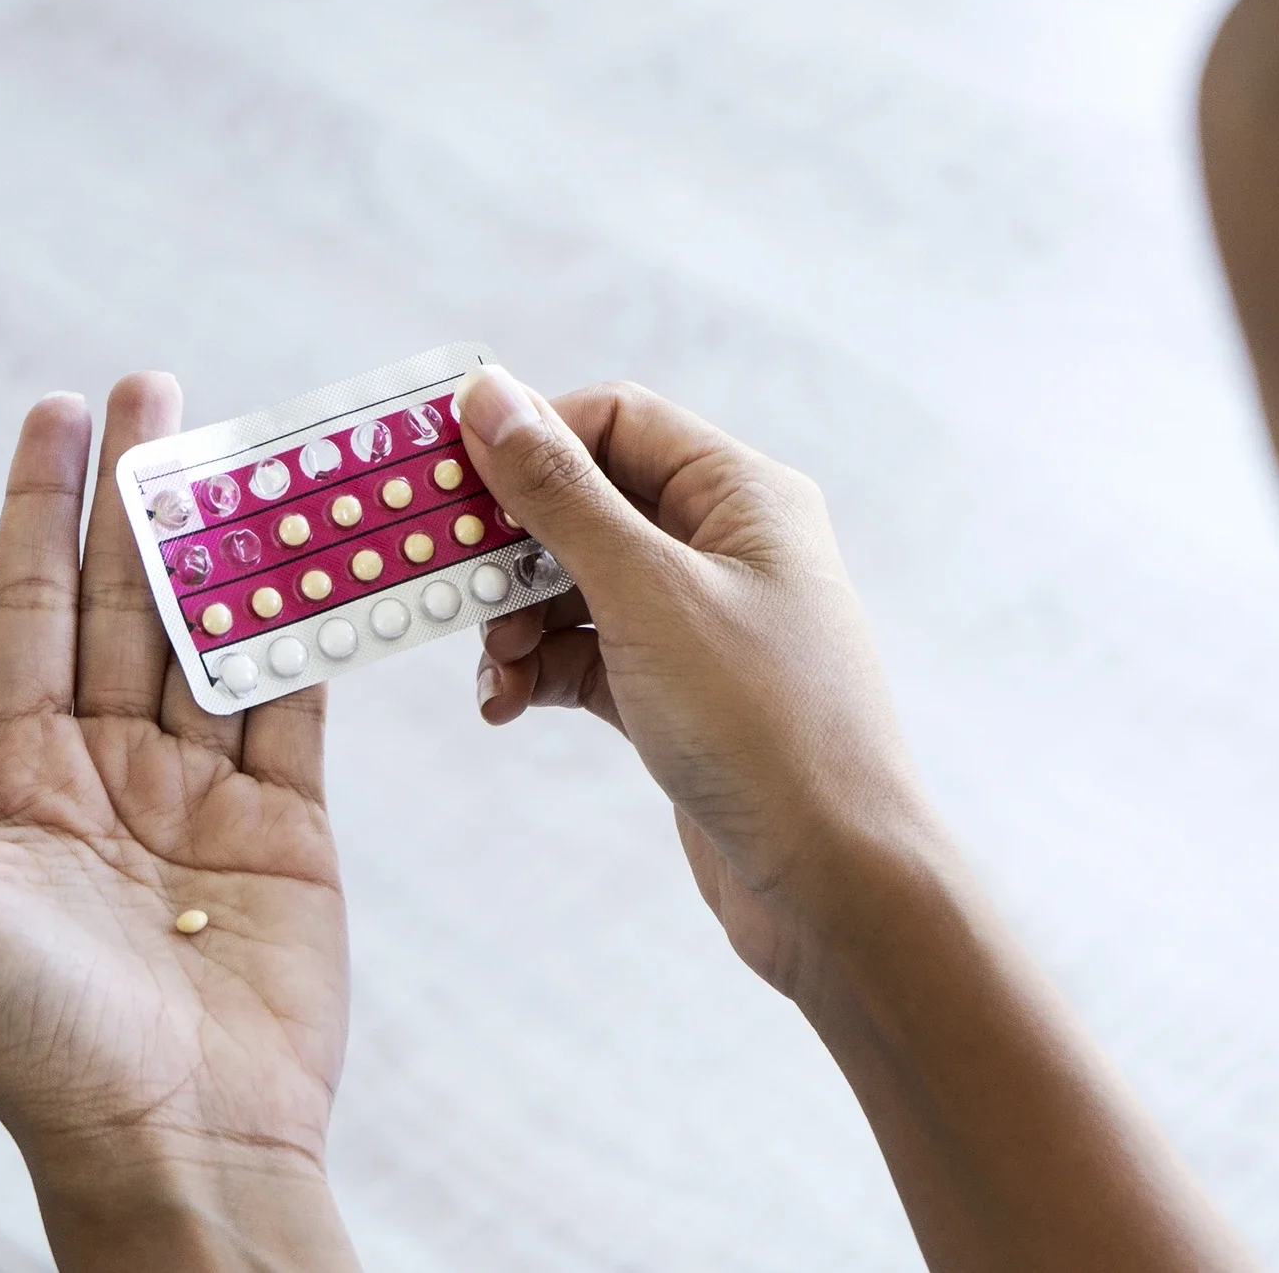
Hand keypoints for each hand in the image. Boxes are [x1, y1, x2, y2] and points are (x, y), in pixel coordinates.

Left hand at [0, 376, 358, 1271]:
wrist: (180, 1141)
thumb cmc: (32, 1043)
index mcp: (20, 781)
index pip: (28, 613)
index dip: (40, 510)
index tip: (59, 409)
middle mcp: (112, 774)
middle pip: (128, 604)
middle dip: (142, 496)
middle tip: (160, 387)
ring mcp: (206, 795)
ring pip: (218, 638)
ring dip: (233, 544)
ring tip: (249, 446)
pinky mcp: (293, 826)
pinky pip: (299, 702)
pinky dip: (313, 627)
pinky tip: (320, 555)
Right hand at [458, 367, 950, 995]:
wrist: (832, 882)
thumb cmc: (764, 726)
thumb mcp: (647, 595)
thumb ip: (561, 495)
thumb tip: (490, 396)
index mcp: (744, 496)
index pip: (615, 421)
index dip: (528, 440)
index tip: (446, 482)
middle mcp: (729, 547)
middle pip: (588, 503)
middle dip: (512, 545)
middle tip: (450, 586)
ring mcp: (703, 624)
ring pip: (577, 585)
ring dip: (516, 619)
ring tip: (493, 670)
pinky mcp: (678, 694)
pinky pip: (586, 654)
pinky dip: (539, 670)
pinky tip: (506, 703)